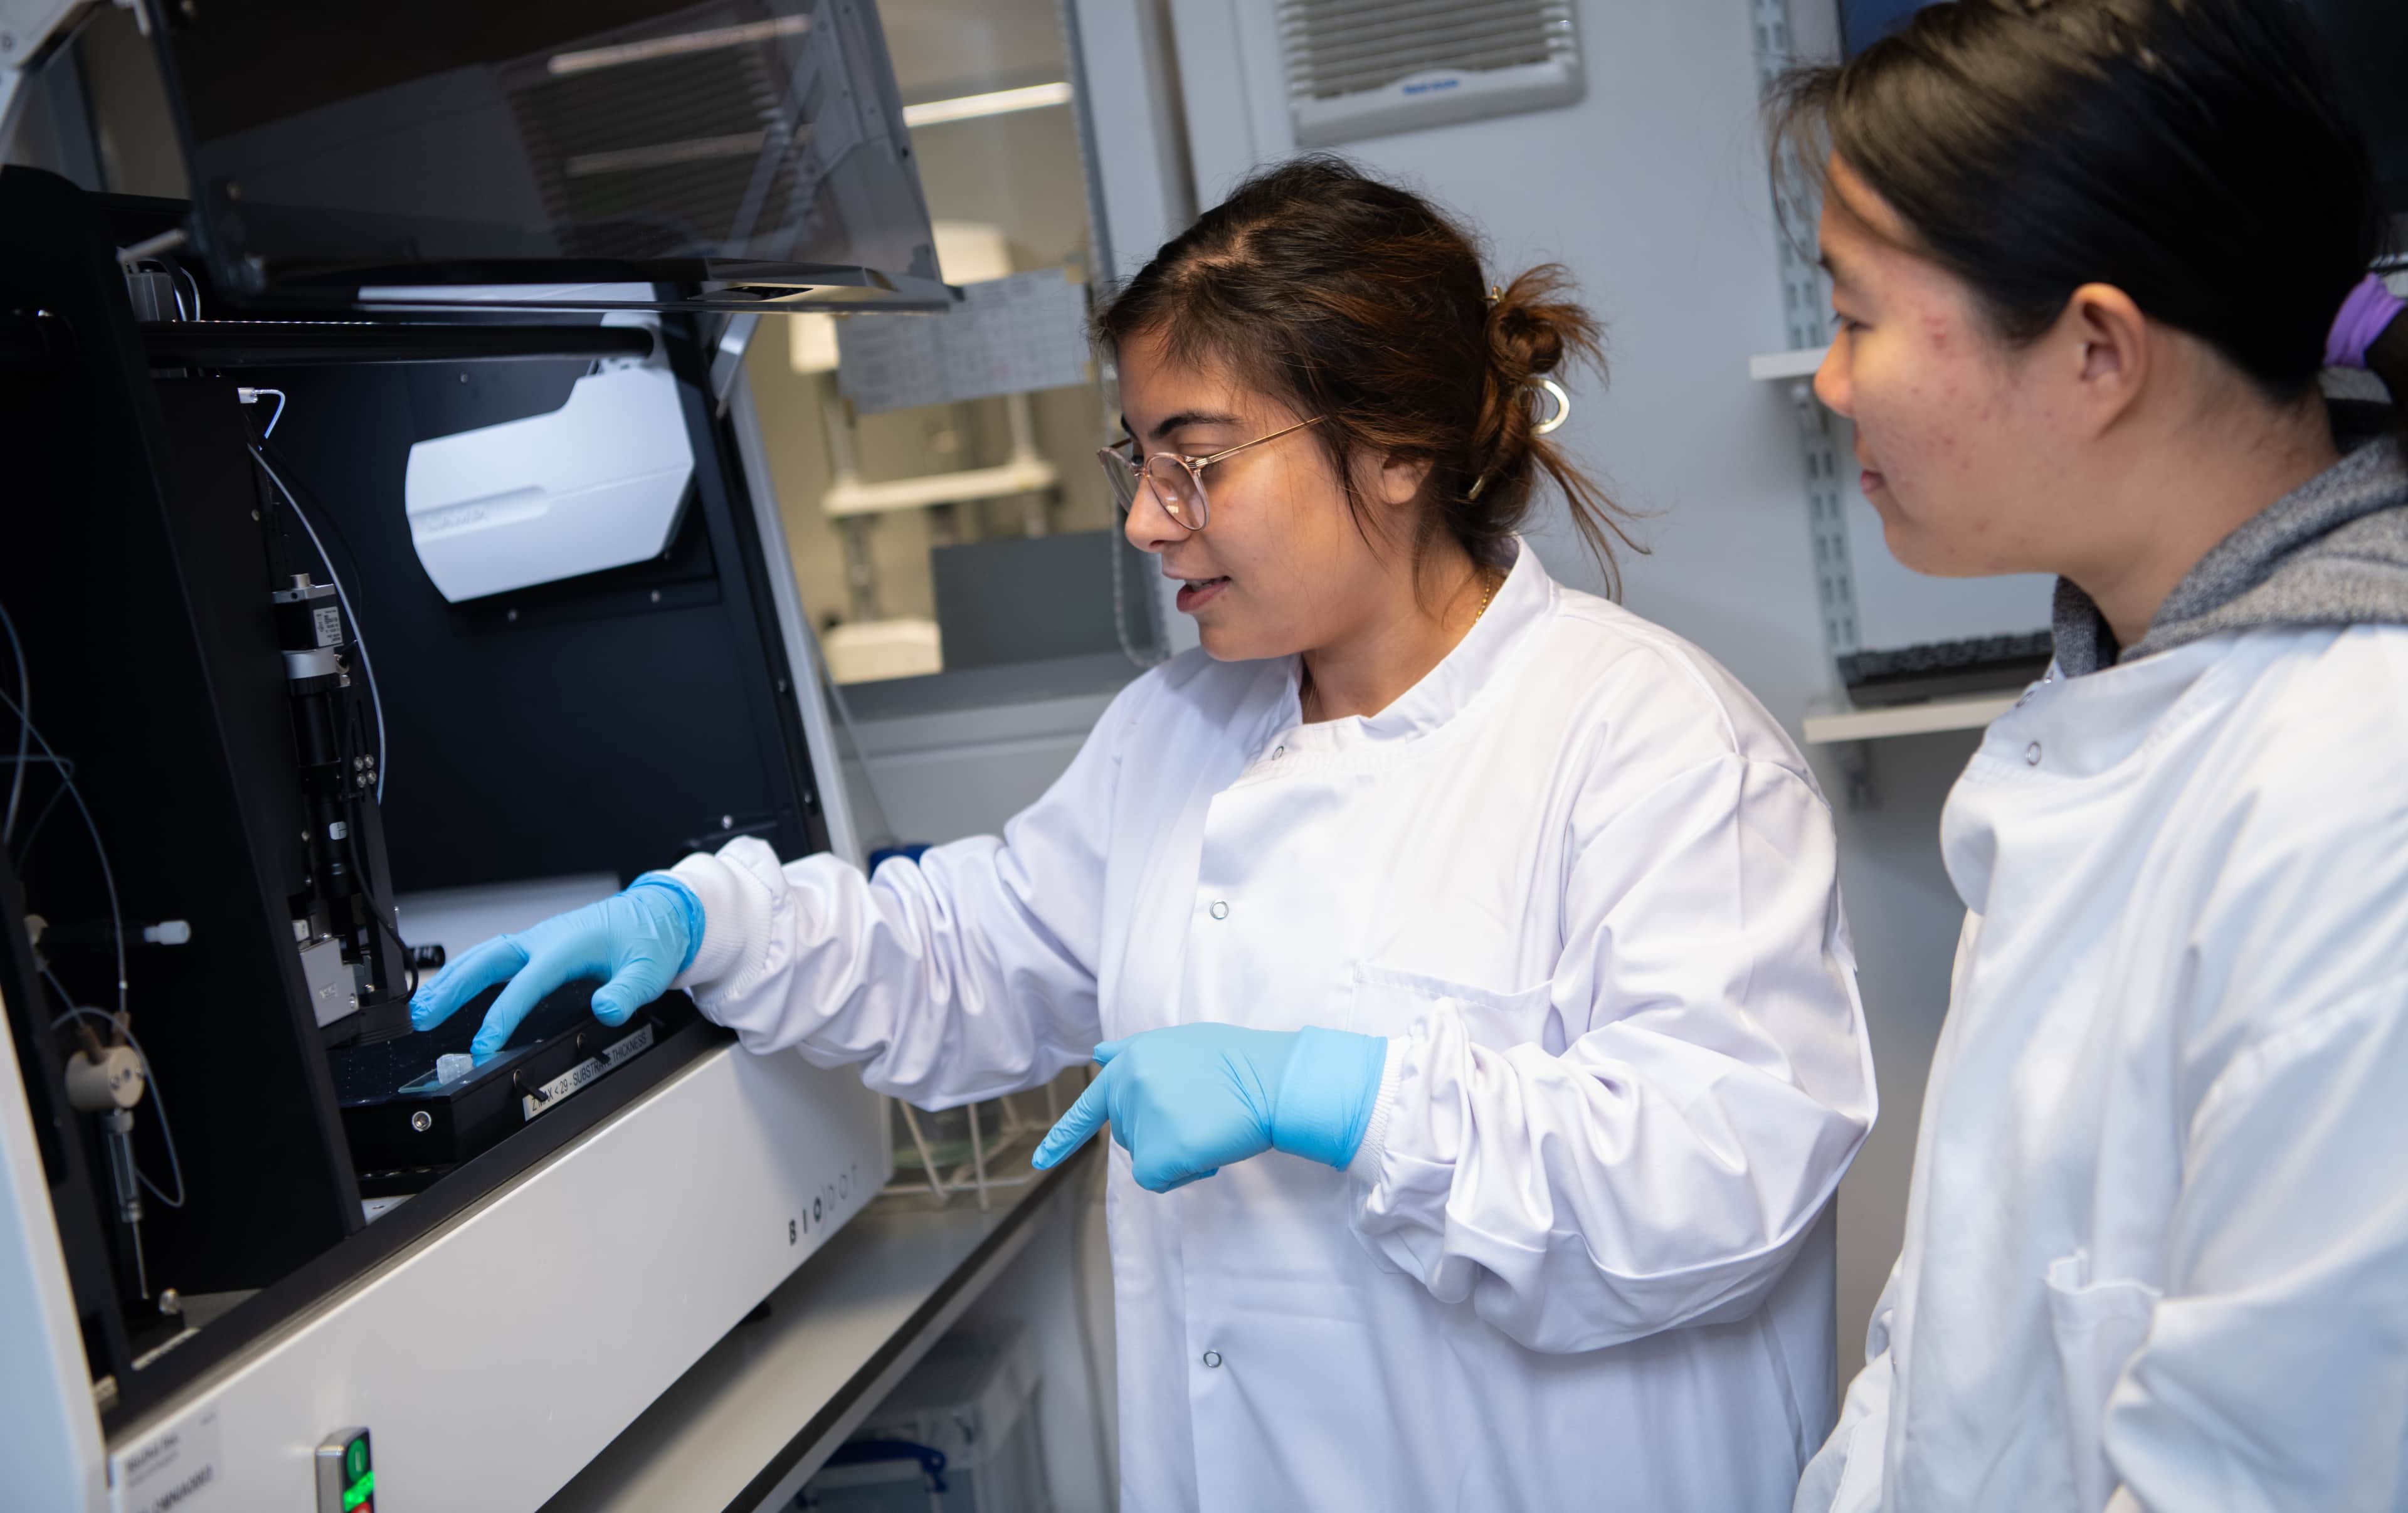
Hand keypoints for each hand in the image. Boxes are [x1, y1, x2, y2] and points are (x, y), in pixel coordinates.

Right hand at [408, 876, 702, 1061]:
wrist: (654, 915)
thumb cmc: (649, 938)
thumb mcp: (649, 970)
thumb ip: (628, 992)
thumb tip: (607, 1010)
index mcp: (568, 944)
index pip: (527, 983)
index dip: (502, 1016)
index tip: (483, 1045)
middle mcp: (545, 938)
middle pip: (487, 960)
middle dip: (452, 988)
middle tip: (423, 1018)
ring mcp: (537, 940)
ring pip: (483, 956)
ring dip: (451, 980)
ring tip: (422, 1009)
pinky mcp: (536, 946)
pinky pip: (493, 957)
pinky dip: (467, 972)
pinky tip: (451, 990)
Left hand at [1033, 1023, 1388, 1190]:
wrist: (1270, 1079)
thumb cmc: (1236, 1062)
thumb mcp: (1178, 1043)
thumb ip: (1133, 1052)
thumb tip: (1098, 1054)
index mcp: (1129, 1063)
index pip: (1089, 1106)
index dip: (1064, 1136)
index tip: (1040, 1160)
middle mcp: (1126, 1089)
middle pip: (1129, 1137)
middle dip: (1160, 1136)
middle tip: (1200, 1115)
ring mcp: (1141, 1120)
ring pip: (1146, 1160)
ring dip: (1175, 1154)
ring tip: (1208, 1126)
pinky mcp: (1159, 1151)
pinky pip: (1159, 1179)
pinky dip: (1183, 1173)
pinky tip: (1208, 1148)